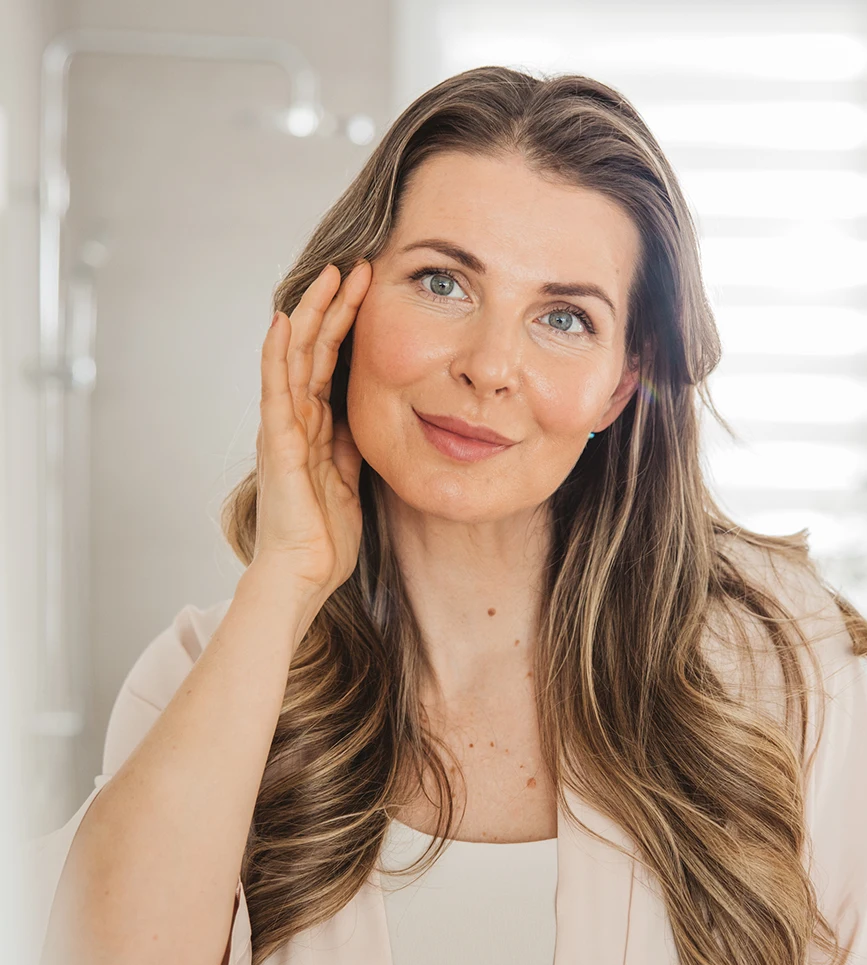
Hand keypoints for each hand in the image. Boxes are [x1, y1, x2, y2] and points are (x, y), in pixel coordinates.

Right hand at [251, 260, 371, 599]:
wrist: (303, 575)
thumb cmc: (323, 536)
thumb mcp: (348, 479)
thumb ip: (350, 445)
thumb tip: (363, 417)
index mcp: (315, 428)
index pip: (332, 364)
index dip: (350, 326)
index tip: (372, 292)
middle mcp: (295, 420)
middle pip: (315, 350)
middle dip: (336, 307)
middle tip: (359, 267)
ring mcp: (283, 428)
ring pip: (296, 357)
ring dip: (314, 315)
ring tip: (332, 275)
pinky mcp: (276, 443)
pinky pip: (276, 390)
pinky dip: (280, 354)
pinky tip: (287, 320)